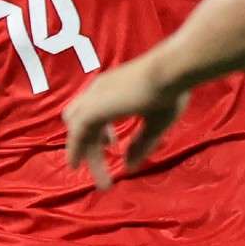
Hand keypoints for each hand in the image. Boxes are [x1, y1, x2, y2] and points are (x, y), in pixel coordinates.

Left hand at [63, 58, 189, 191]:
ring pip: (76, 128)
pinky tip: (77, 165)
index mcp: (114, 88)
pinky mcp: (91, 109)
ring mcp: (93, 99)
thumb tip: (129, 167)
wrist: (169, 72)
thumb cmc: (169, 91)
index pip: (97, 110)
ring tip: (91, 173)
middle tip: (103, 173)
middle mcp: (99, 91)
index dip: (103, 130)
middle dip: (93, 148)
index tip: (112, 145)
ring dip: (82, 151)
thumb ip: (141, 144)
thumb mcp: (156, 122)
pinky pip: (76, 134)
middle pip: (84, 122)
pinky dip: (76, 150)